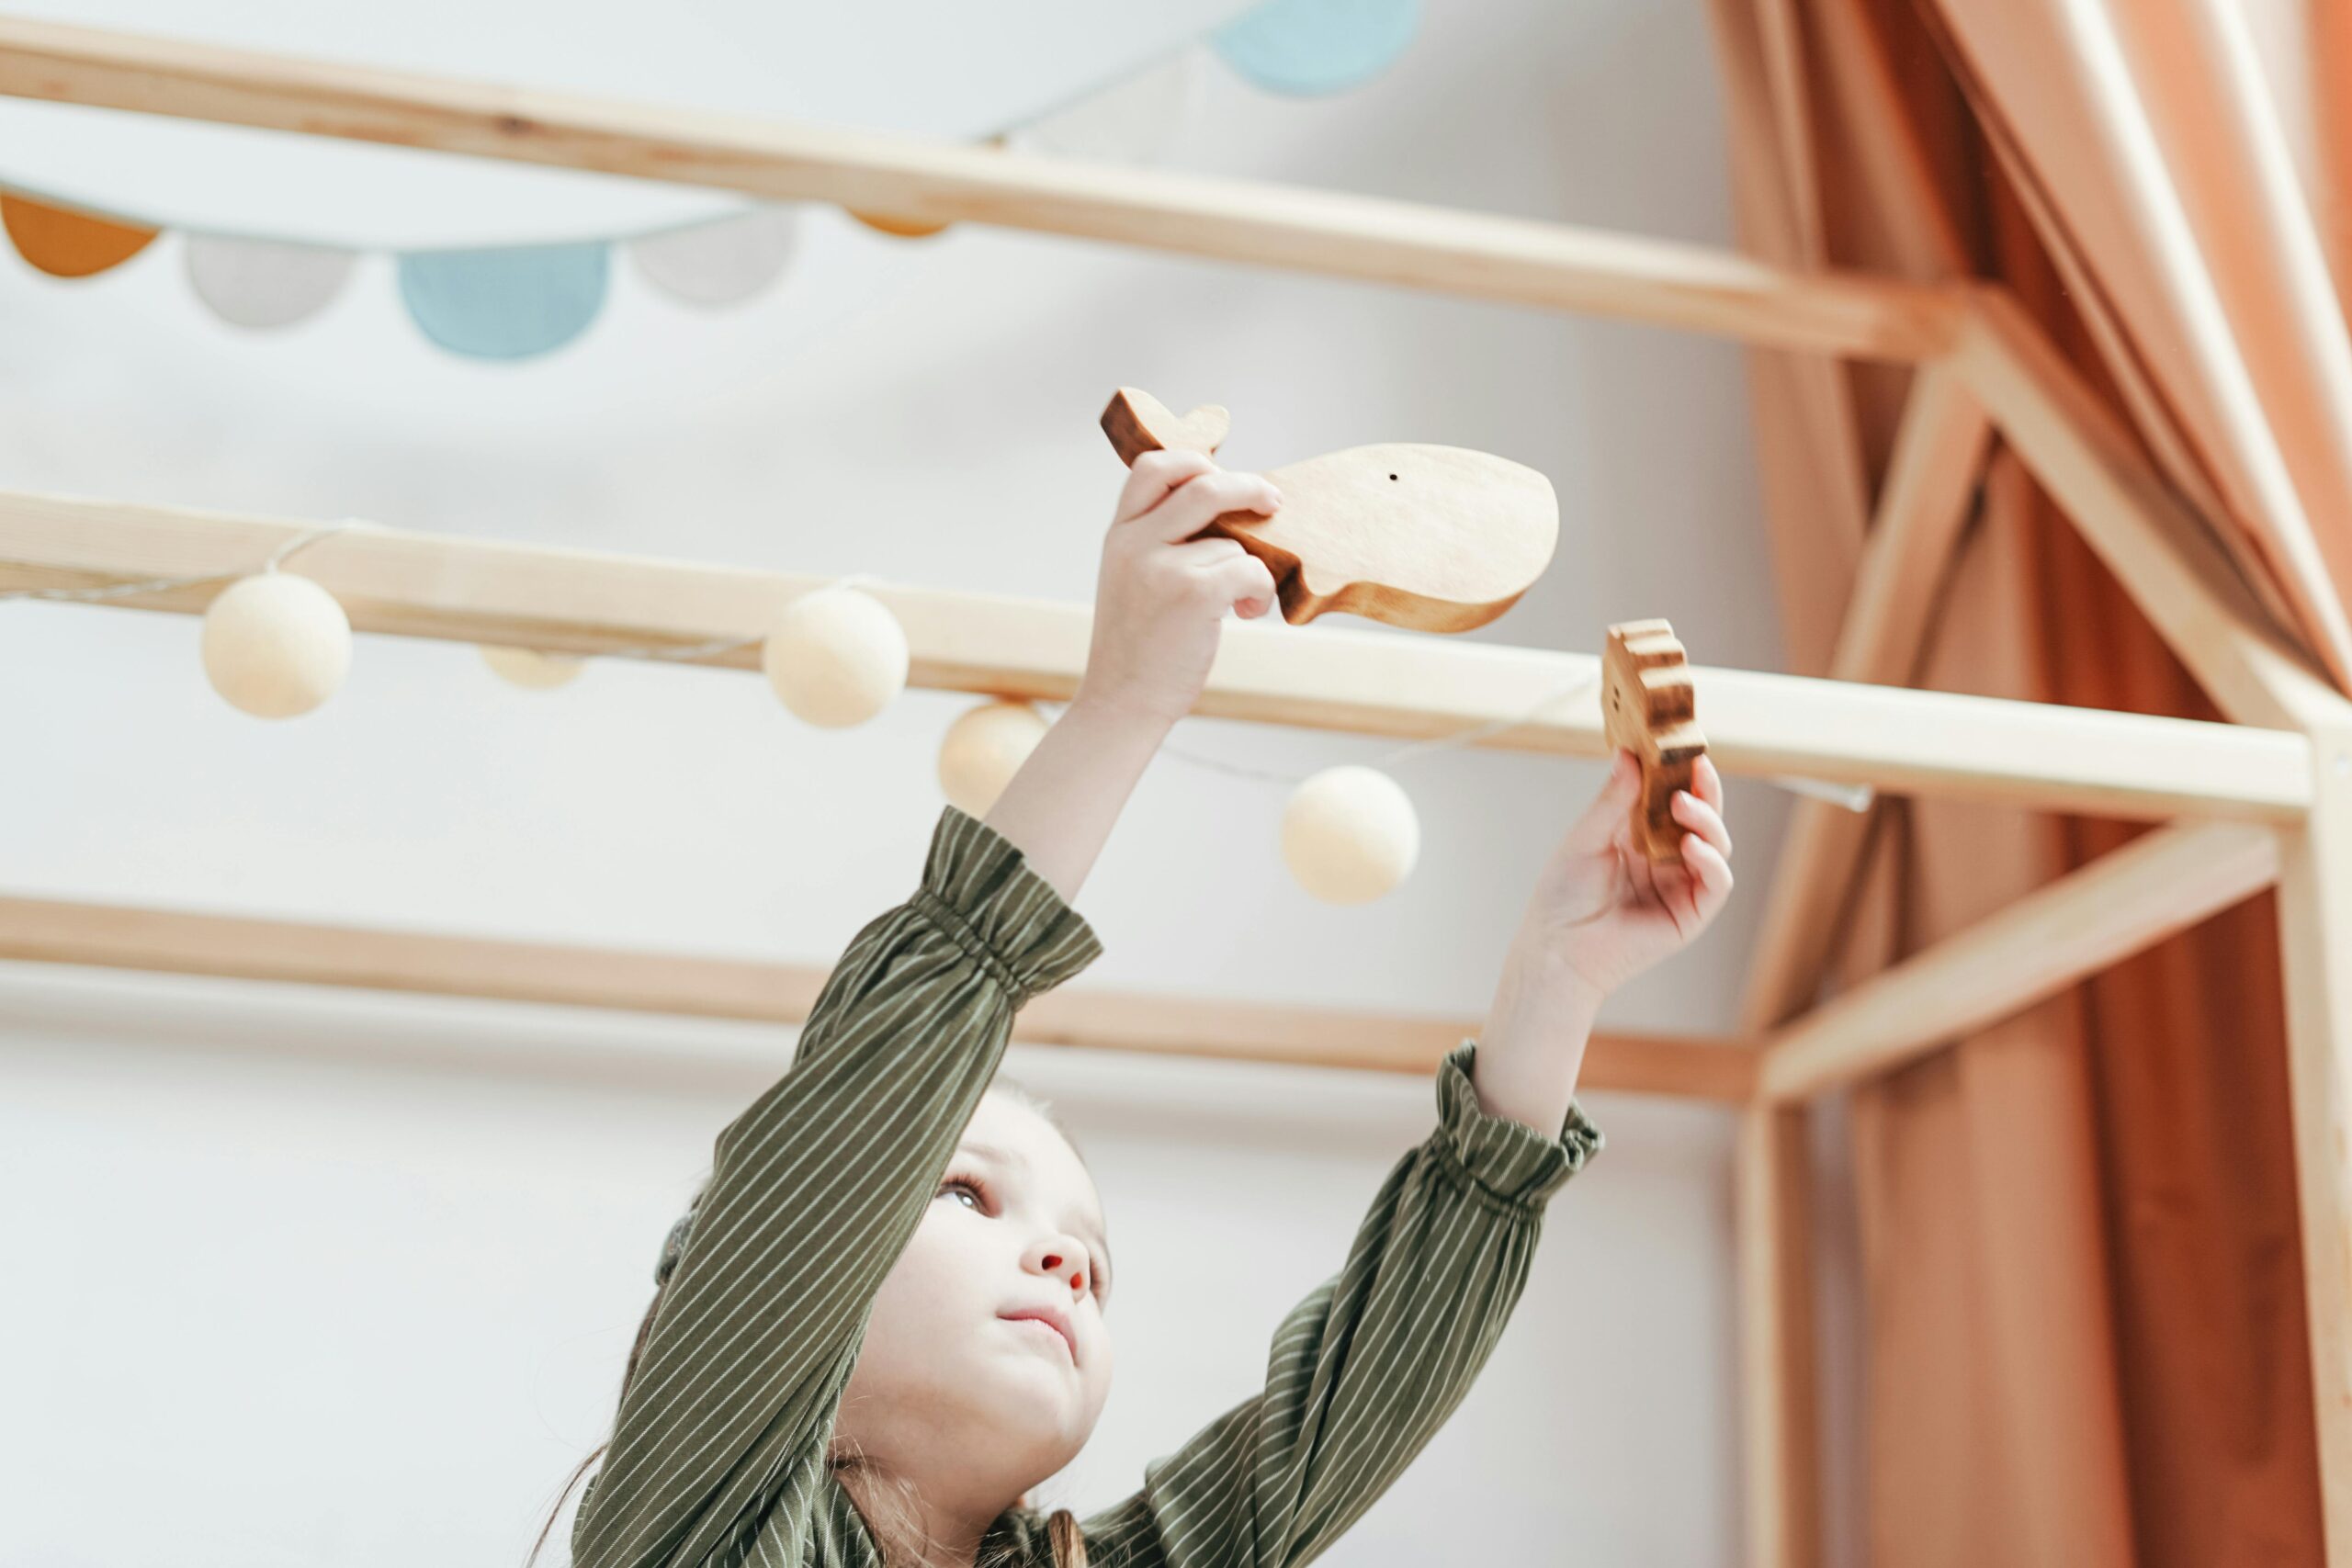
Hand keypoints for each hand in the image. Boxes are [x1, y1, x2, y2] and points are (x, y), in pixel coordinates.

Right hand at [1070, 449, 1281, 730]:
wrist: (1122, 703)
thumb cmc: (1137, 648)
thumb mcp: (1131, 581)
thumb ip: (1159, 542)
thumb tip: (1227, 509)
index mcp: (1118, 535)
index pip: (1153, 466)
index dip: (1194, 461)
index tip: (1221, 474)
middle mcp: (1134, 543)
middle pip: (1203, 483)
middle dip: (1249, 487)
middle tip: (1272, 502)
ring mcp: (1162, 566)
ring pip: (1233, 541)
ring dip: (1251, 569)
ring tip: (1241, 602)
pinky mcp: (1193, 594)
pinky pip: (1250, 569)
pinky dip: (1260, 592)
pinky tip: (1245, 613)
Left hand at [1470, 751, 1733, 1131]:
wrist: (1558, 948)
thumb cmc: (1563, 895)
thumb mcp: (1586, 837)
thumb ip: (1612, 800)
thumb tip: (1628, 754)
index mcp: (1641, 836)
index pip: (1672, 798)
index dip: (1682, 774)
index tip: (1683, 748)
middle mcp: (1666, 858)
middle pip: (1702, 817)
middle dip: (1704, 791)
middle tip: (1697, 767)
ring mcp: (1681, 885)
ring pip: (1716, 845)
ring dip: (1707, 821)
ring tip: (1683, 805)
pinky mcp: (1690, 914)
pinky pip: (1716, 882)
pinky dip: (1711, 861)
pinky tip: (1691, 846)